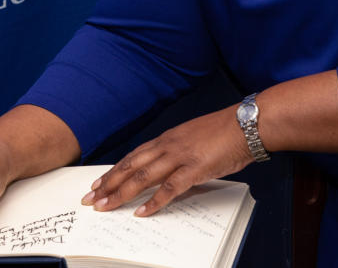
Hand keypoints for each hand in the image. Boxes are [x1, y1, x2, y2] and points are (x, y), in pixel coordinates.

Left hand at [81, 105, 252, 216]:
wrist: (246, 123)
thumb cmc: (225, 131)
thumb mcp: (195, 138)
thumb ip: (180, 152)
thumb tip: (171, 171)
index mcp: (169, 138)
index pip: (134, 156)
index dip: (114, 170)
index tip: (99, 182)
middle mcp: (169, 145)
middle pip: (131, 166)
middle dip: (108, 183)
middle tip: (91, 198)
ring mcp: (180, 157)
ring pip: (143, 177)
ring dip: (121, 193)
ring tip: (106, 206)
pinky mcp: (194, 169)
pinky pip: (169, 188)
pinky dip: (154, 202)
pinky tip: (142, 212)